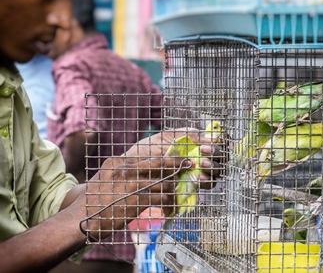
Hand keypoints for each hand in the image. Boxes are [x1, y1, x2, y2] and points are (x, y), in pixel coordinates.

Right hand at [82, 128, 225, 236]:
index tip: (176, 157)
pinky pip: (161, 200)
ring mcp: (132, 185)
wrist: (80, 219)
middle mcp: (126, 169)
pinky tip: (171, 205)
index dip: (165, 157)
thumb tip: (140, 169)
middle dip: (177, 163)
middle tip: (188, 163)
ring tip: (176, 192)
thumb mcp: (104, 176)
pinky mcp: (137, 201)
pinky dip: (169, 203)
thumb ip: (122, 171)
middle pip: (159, 163)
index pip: (147, 156)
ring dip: (172, 189)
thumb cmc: (92, 201)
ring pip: (163, 183)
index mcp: (118, 161)